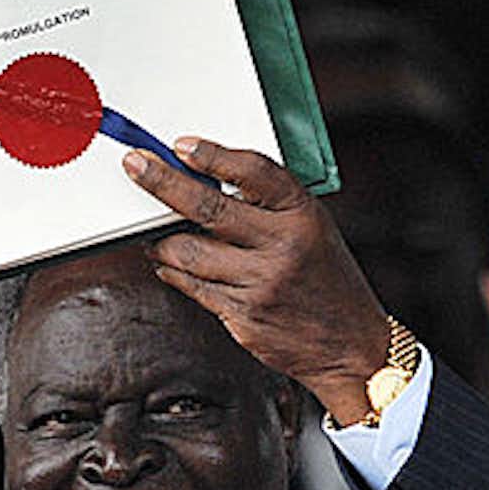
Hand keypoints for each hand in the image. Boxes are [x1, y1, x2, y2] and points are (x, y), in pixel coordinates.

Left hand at [124, 139, 388, 420]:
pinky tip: (170, 264)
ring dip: (162, 241)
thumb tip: (204, 183)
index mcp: (303, 215)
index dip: (213, 155)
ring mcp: (261, 283)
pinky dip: (175, 272)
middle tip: (136, 167)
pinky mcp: (243, 315)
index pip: (253, 172)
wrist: (352, 344)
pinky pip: (193, 287)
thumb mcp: (313, 230)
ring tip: (154, 234)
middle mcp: (282, 246)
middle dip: (163, 183)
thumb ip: (269, 207)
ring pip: (189, 253)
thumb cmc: (327, 281)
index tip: (182, 145)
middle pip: (208, 208)